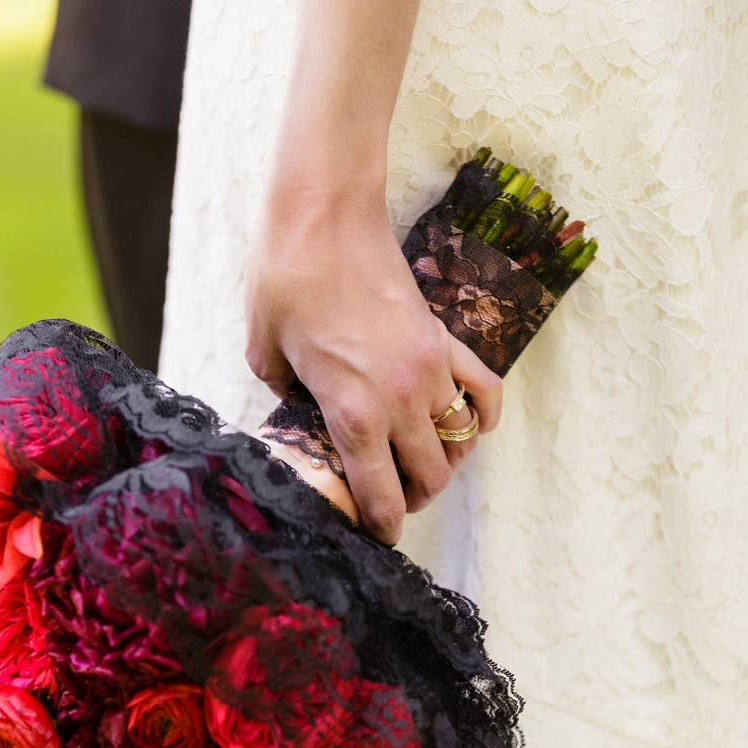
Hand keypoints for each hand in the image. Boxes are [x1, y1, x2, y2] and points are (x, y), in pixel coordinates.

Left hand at [245, 184, 502, 544]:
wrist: (324, 212)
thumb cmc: (284, 276)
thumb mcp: (264, 350)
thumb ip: (286, 395)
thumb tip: (301, 409)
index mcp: (352, 413)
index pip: (381, 496)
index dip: (381, 527)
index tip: (375, 535)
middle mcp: (400, 400)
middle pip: (430, 479)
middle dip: (413, 501)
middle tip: (393, 499)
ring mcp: (430, 369)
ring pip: (460, 444)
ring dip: (446, 465)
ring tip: (424, 466)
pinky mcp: (444, 339)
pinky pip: (483, 392)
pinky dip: (482, 417)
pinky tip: (467, 425)